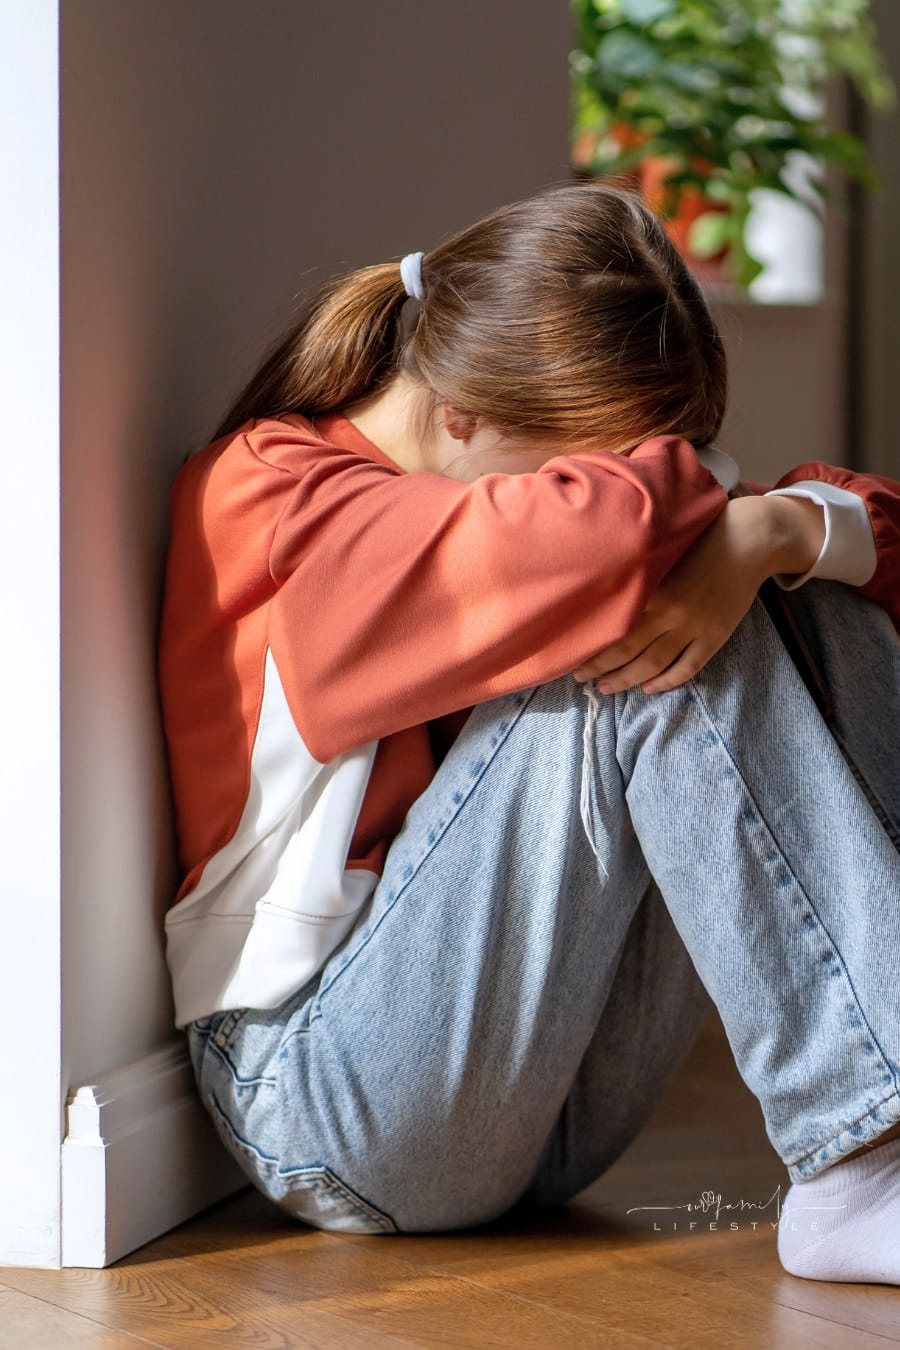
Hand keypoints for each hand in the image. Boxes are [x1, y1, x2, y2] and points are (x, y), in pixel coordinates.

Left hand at [572, 494, 825, 693]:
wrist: (751, 540)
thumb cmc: (701, 537)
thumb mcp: (663, 549)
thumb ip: (637, 570)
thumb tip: (602, 585)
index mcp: (653, 587)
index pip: (614, 624)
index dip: (591, 644)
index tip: (570, 653)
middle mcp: (671, 611)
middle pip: (628, 648)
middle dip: (600, 667)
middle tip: (580, 678)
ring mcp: (695, 626)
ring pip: (654, 663)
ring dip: (628, 679)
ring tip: (606, 688)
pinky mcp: (716, 636)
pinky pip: (688, 666)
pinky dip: (668, 681)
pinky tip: (650, 688)